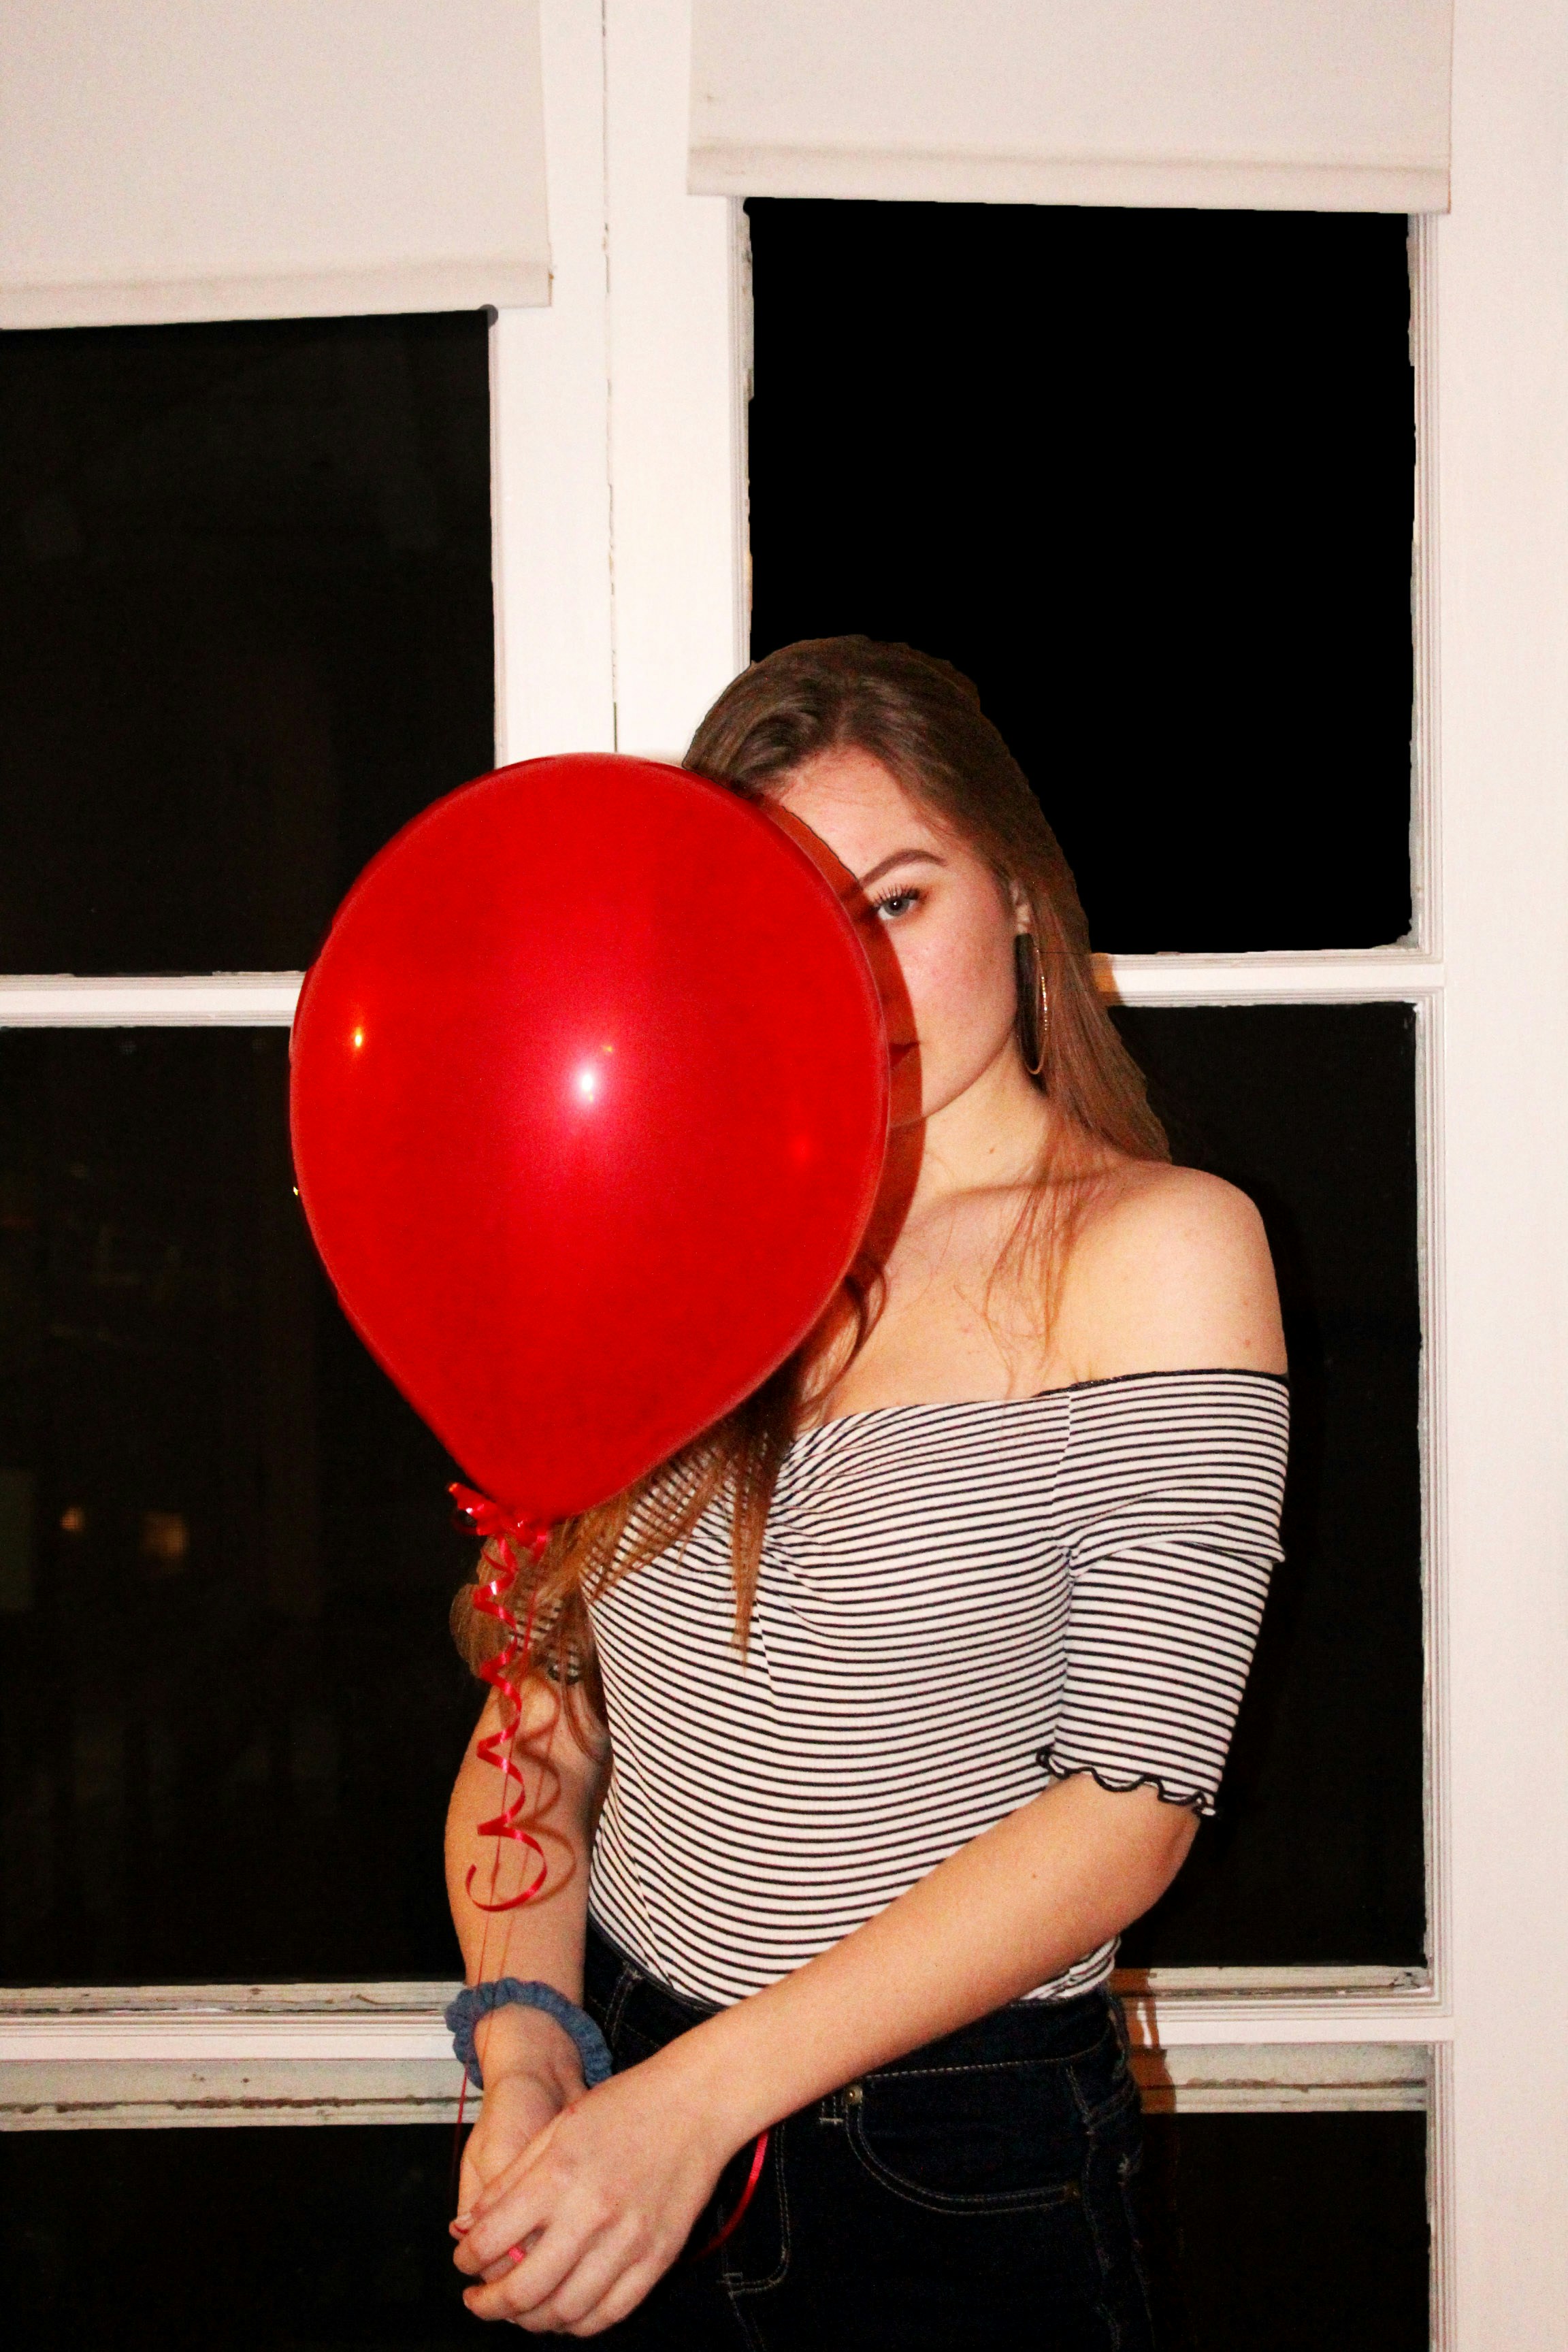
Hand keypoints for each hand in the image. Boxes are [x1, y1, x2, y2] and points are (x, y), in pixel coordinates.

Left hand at [453, 2053, 735, 2334]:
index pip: (491, 2242)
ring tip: (520, 2310)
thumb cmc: (626, 2105)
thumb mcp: (556, 2128)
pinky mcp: (658, 2259)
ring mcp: (628, 2242)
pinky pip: (611, 2313)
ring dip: (532, 2321)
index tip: (463, 2263)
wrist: (697, 2103)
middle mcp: (590, 2215)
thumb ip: (509, 2181)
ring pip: (565, 2313)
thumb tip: (466, 2227)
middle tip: (479, 2302)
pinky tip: (565, 2311)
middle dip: (489, 2306)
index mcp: (558, 2176)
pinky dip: (580, 2324)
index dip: (466, 2260)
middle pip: (523, 2291)